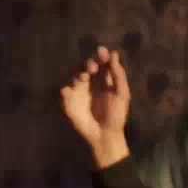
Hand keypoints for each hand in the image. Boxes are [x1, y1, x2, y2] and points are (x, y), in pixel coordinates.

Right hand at [60, 45, 130, 167]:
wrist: (106, 135)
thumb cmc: (117, 115)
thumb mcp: (122, 95)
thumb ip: (118, 75)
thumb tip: (114, 54)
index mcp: (104, 79)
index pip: (101, 62)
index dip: (101, 55)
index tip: (102, 52)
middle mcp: (90, 82)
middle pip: (87, 66)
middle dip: (89, 63)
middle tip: (93, 67)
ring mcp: (79, 91)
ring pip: (75, 76)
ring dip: (78, 74)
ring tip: (84, 76)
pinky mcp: (70, 101)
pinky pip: (65, 92)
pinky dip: (66, 90)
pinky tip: (68, 91)